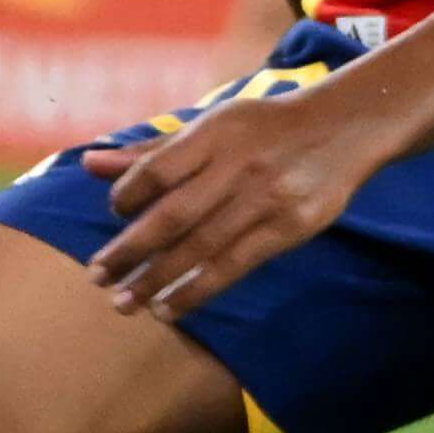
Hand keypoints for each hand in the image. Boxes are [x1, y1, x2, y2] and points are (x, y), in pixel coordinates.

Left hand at [78, 86, 385, 321]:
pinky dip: (198, 289)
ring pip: (201, 247)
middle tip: (97, 276)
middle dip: (131, 250)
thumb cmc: (263, 128)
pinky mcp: (290, 228)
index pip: (157, 170)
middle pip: (173, 215)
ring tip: (125, 303)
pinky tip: (169, 308)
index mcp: (214, 134)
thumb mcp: (210, 124)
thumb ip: (151, 150)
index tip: (114, 215)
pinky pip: (235, 265)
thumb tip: (88, 164)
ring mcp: (266, 199)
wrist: (344, 127)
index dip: (127, 195)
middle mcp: (238, 166)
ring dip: (158, 280)